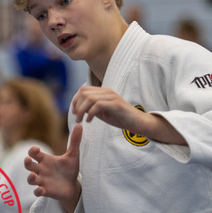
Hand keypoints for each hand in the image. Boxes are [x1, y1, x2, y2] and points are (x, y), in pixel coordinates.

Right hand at [24, 124, 81, 212]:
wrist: (73, 186)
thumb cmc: (70, 170)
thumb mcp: (73, 155)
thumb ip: (75, 141)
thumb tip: (80, 125)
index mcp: (45, 160)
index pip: (34, 153)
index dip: (32, 150)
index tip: (36, 149)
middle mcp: (41, 170)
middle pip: (28, 165)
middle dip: (26, 162)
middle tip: (27, 159)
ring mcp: (42, 181)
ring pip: (30, 180)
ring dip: (30, 177)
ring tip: (33, 175)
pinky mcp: (46, 191)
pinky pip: (37, 192)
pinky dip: (37, 191)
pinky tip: (41, 189)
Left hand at [71, 86, 185, 144]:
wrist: (138, 122)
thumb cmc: (120, 118)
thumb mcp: (102, 112)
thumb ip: (91, 108)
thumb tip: (78, 108)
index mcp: (103, 92)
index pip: (83, 90)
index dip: (75, 100)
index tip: (74, 112)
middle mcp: (107, 92)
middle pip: (84, 92)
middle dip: (77, 105)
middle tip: (77, 118)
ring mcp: (112, 97)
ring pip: (90, 98)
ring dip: (82, 110)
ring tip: (81, 121)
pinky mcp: (116, 104)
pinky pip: (98, 105)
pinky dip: (90, 113)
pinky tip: (89, 121)